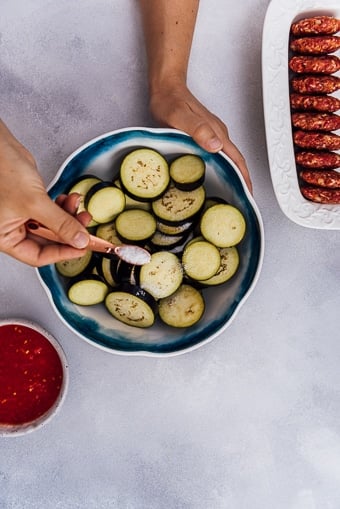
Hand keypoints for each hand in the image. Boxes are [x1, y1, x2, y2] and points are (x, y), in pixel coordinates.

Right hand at [0, 120, 90, 265]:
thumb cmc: (2, 171)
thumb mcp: (35, 203)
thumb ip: (61, 224)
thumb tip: (80, 241)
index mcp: (5, 237)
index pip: (38, 256)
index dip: (62, 254)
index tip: (82, 248)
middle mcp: (12, 229)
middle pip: (48, 241)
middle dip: (68, 233)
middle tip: (85, 227)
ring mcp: (22, 217)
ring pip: (53, 226)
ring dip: (68, 217)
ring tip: (78, 207)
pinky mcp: (31, 203)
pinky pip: (52, 212)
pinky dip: (63, 207)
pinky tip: (69, 199)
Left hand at [149, 80, 252, 191]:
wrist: (165, 87)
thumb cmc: (170, 101)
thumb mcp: (180, 117)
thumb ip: (198, 129)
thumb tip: (217, 146)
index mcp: (216, 133)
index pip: (236, 159)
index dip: (244, 178)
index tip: (248, 194)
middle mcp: (218, 135)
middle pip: (235, 162)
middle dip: (241, 182)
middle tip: (242, 200)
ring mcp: (212, 135)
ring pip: (227, 159)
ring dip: (232, 176)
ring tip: (231, 194)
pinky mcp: (204, 136)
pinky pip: (218, 156)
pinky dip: (221, 169)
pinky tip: (215, 177)